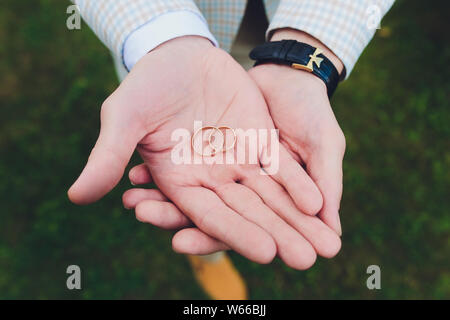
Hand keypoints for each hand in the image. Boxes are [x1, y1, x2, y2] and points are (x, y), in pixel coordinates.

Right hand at [69, 36, 340, 268]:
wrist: (178, 56)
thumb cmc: (146, 85)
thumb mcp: (123, 116)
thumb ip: (107, 156)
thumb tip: (76, 196)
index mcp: (180, 183)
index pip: (210, 215)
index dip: (238, 233)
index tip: (266, 252)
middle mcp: (212, 178)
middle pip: (248, 213)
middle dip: (278, 235)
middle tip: (306, 260)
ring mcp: (238, 161)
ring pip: (270, 196)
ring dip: (296, 218)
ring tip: (324, 245)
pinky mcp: (258, 140)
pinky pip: (280, 166)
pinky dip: (298, 183)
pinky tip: (318, 202)